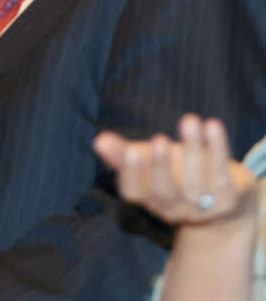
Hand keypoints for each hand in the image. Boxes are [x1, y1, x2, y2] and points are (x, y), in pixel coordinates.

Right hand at [94, 114, 258, 229]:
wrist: (220, 204)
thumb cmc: (174, 175)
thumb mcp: (147, 163)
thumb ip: (122, 152)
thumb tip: (99, 141)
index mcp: (147, 199)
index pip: (133, 190)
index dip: (132, 172)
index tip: (131, 150)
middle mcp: (173, 208)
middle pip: (164, 190)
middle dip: (161, 166)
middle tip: (158, 139)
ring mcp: (202, 208)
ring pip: (195, 181)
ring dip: (193, 149)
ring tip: (190, 120)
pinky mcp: (228, 200)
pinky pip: (221, 173)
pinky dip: (217, 149)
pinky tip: (212, 125)